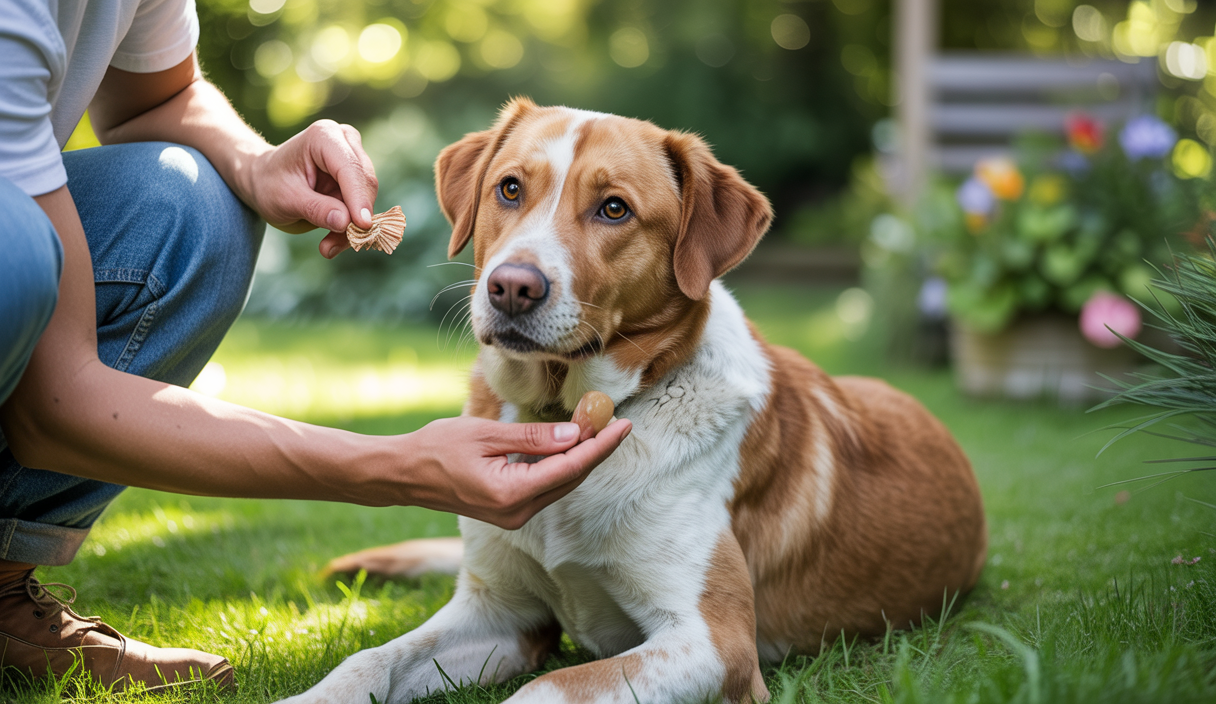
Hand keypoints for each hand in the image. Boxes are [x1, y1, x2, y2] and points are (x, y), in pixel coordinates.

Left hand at [248, 119, 377, 258]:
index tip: (362, 226)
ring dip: (352, 227)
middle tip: (334, 246)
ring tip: (327, 247)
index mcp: (324, 137)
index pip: (350, 168)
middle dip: (355, 217)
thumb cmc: (270, 184)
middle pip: (364, 183)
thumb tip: (346, 223)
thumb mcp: (286, 199)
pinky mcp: (357, 177)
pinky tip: (332, 241)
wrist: (264, 180)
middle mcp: (345, 141)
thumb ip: (316, 209)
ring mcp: (354, 157)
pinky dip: (350, 226)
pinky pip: (362, 206)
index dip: (358, 198)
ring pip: (367, 198)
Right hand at [400, 416, 632, 528]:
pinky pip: (545, 486)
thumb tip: (575, 434)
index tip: (622, 425)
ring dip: (580, 456)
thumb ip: (532, 437)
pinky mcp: (508, 511)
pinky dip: (561, 464)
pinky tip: (569, 443)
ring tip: (596, 425)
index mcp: (510, 494)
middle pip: (571, 478)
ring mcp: (512, 516)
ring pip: (560, 484)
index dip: (600, 446)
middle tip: (612, 419)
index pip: (570, 468)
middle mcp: (516, 513)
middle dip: (595, 449)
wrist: (403, 474)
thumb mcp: (486, 434)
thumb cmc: (437, 448)